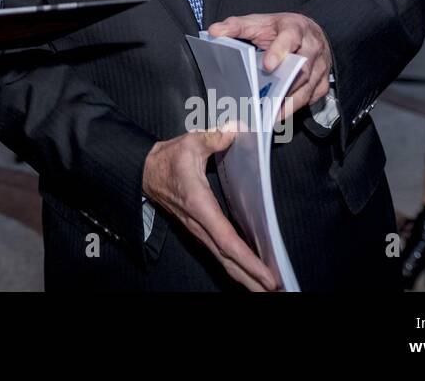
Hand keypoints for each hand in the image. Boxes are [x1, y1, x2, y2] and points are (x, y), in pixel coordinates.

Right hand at [142, 129, 279, 290]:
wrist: (145, 172)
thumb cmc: (168, 160)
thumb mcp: (189, 143)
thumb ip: (213, 138)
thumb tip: (235, 132)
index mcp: (200, 207)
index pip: (226, 240)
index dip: (247, 260)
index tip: (267, 275)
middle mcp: (200, 225)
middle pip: (228, 260)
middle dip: (252, 280)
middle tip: (278, 292)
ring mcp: (200, 232)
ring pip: (225, 262)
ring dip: (246, 278)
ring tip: (269, 291)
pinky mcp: (202, 232)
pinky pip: (222, 255)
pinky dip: (238, 268)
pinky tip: (251, 275)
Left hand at [208, 12, 332, 117]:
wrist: (309, 31)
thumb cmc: (280, 29)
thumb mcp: (258, 22)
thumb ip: (236, 26)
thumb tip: (214, 31)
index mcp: (295, 28)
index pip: (290, 39)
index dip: (279, 52)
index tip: (267, 66)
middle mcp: (313, 47)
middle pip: (302, 68)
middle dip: (284, 85)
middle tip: (265, 102)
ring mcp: (321, 66)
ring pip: (308, 87)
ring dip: (289, 103)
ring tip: (269, 115)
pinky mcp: (322, 81)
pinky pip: (312, 97)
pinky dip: (296, 107)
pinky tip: (279, 115)